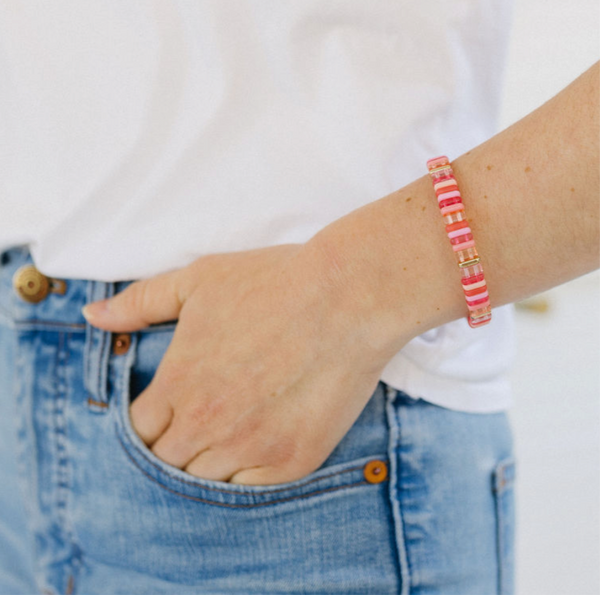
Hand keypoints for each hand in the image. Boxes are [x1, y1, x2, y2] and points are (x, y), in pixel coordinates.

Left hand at [82, 240, 397, 485]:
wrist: (346, 296)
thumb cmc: (273, 282)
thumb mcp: (198, 279)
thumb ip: (141, 302)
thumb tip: (94, 316)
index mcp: (178, 383)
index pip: (137, 432)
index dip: (151, 422)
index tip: (172, 408)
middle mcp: (207, 424)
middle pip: (168, 463)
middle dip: (177, 444)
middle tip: (206, 419)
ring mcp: (250, 448)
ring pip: (207, 481)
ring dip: (212, 461)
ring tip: (235, 430)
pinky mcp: (292, 461)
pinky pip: (251, 491)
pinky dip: (248, 474)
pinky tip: (261, 443)